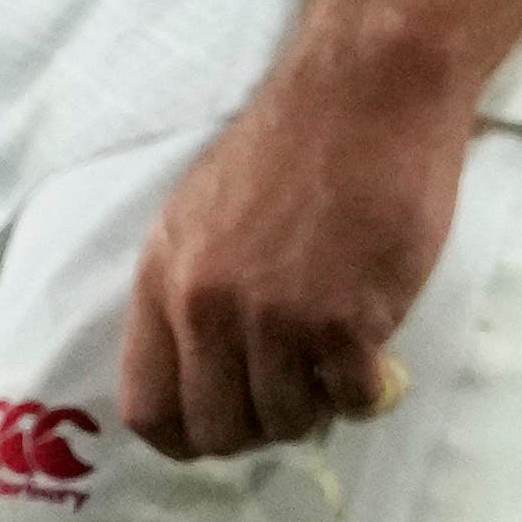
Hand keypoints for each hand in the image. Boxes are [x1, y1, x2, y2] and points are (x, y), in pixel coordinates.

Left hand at [114, 71, 468, 459]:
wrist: (369, 89)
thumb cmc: (293, 140)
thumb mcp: (201, 209)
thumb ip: (190, 288)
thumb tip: (200, 368)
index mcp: (164, 276)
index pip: (148, 408)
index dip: (189, 432)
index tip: (225, 420)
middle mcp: (208, 306)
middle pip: (217, 429)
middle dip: (258, 427)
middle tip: (294, 393)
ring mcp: (276, 317)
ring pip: (286, 421)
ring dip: (316, 406)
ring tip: (336, 363)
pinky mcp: (345, 320)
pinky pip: (351, 399)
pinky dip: (366, 389)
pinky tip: (373, 353)